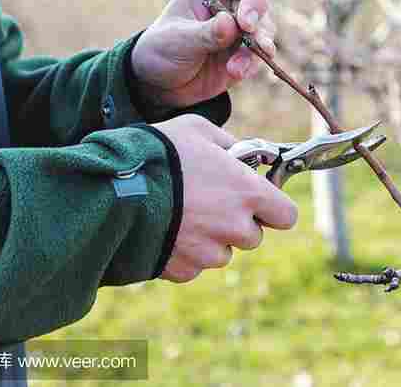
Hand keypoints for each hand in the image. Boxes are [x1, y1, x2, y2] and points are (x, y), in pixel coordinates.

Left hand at [132, 0, 277, 110]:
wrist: (159, 81)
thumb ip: (205, 33)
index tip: (246, 23)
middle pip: (263, 8)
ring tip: (235, 68)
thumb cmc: (162, 48)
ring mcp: (240, 29)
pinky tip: (236, 73)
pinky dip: (251, 66)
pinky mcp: (245, 53)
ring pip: (266, 34)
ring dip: (255, 52)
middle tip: (254, 46)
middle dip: (258, 30)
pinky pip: (260, 57)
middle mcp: (232, 2)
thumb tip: (231, 24)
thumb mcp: (178, 40)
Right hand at [152, 115, 297, 282]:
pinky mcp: (183, 270)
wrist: (115, 188)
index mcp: (247, 193)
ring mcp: (209, 253)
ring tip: (182, 215)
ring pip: (222, 254)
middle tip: (211, 202)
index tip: (257, 198)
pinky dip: (184, 253)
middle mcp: (235, 228)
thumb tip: (242, 153)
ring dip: (211, 240)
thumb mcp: (197, 130)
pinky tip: (166, 229)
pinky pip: (194, 266)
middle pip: (253, 236)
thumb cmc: (160, 152)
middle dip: (237, 222)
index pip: (286, 215)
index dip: (273, 207)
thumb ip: (228, 143)